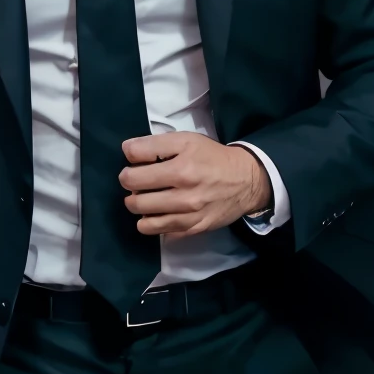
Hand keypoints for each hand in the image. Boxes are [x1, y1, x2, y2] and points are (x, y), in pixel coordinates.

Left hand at [119, 133, 271, 236]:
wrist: (246, 181)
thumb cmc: (212, 158)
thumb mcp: (186, 140)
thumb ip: (154, 144)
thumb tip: (127, 151)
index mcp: (181, 168)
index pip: (133, 168)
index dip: (129, 163)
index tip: (136, 163)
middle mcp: (185, 194)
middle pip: (135, 197)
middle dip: (130, 188)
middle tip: (137, 183)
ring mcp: (189, 215)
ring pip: (144, 220)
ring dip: (139, 208)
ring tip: (145, 199)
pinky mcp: (194, 229)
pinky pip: (161, 232)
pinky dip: (154, 224)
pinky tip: (159, 213)